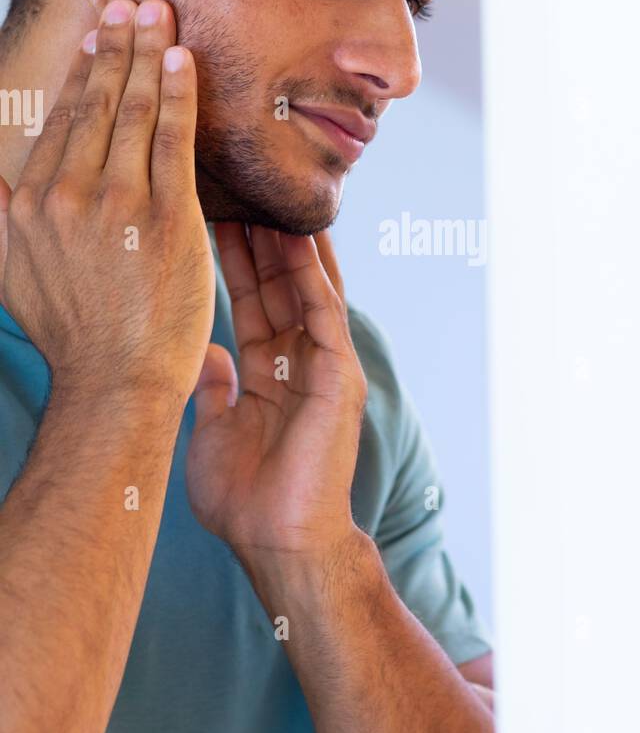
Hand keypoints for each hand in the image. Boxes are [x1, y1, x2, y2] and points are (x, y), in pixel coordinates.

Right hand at [0, 0, 214, 405]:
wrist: (115, 380)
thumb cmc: (73, 332)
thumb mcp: (10, 271)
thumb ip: (0, 216)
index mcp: (29, 202)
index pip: (61, 119)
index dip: (82, 70)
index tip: (96, 33)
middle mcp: (65, 193)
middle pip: (94, 102)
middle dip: (113, 43)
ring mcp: (115, 201)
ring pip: (132, 110)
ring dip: (146, 53)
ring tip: (159, 12)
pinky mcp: (164, 215)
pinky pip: (172, 139)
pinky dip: (176, 93)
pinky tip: (183, 58)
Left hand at [186, 222, 367, 562]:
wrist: (282, 544)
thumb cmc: (248, 502)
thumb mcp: (214, 433)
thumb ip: (215, 390)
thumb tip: (208, 356)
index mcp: (270, 374)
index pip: (254, 303)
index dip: (237, 262)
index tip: (217, 217)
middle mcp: (300, 362)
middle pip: (280, 285)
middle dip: (259, 238)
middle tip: (240, 189)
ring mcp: (324, 366)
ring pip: (306, 288)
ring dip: (286, 243)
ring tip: (267, 196)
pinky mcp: (338, 376)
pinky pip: (325, 312)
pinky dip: (313, 274)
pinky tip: (299, 238)